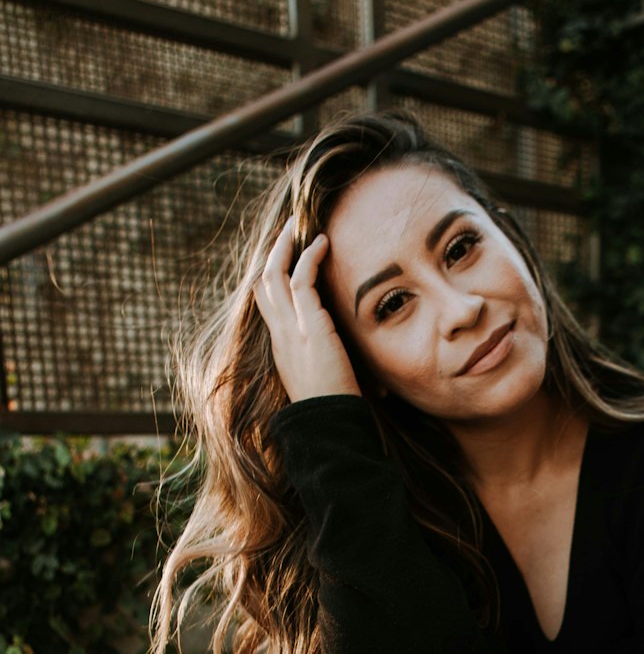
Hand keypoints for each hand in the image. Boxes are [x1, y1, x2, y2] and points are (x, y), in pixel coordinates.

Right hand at [253, 216, 362, 402]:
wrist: (329, 426)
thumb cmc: (334, 410)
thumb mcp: (329, 382)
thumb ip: (335, 368)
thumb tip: (372, 378)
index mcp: (282, 349)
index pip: (267, 305)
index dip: (272, 279)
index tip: (286, 260)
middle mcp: (279, 336)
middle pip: (261, 284)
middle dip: (272, 255)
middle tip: (287, 232)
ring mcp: (289, 329)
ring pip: (272, 275)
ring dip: (284, 247)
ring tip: (299, 227)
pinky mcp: (307, 326)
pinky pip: (300, 279)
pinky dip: (309, 257)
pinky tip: (322, 243)